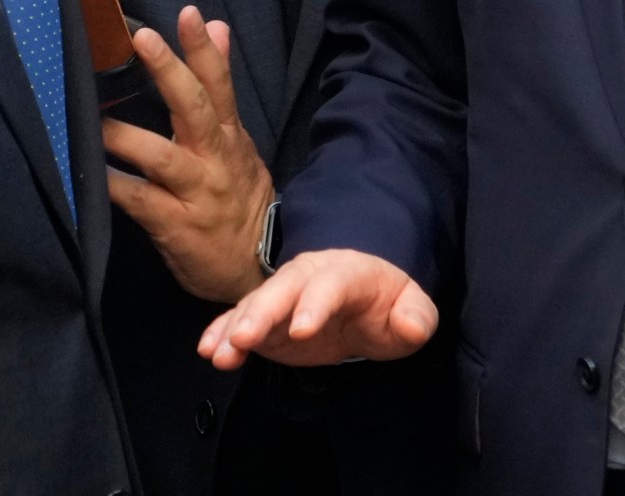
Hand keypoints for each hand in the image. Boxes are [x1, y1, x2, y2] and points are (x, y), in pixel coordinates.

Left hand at [102, 6, 274, 303]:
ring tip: (93, 119)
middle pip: (195, 109)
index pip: (220, 85)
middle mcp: (216, 160)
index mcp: (230, 138)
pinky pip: (141, 201)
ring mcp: (197, 193)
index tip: (188, 14)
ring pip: (162, 157)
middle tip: (142, 38)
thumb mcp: (239, 143)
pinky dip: (115, 186)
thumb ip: (221, 88)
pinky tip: (90, 175)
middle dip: (169, 71)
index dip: (204, 50)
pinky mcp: (177, 226)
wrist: (257, 267)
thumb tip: (218, 27)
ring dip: (127, 136)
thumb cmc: (238, 200)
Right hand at [199, 248, 436, 368]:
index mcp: (350, 272)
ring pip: (256, 304)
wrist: (364, 299)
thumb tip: (410, 325)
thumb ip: (416, 318)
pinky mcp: (266, 318)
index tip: (302, 331)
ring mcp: (284, 295)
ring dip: (235, 328)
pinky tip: (208, 350)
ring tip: (217, 353)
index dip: (316, 304)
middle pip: (284, 288)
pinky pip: (239, 321)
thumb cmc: (387, 304)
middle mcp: (310, 276)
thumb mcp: (412, 309)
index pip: (332, 284)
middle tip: (243, 338)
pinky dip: (222, 333)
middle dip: (262, 311)